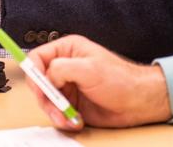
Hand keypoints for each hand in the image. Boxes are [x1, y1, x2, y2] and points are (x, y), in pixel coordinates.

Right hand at [26, 35, 172, 129]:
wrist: (138, 102)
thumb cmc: (121, 79)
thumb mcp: (89, 69)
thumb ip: (62, 69)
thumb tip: (47, 77)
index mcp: (68, 50)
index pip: (37, 58)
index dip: (33, 72)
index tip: (39, 87)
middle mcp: (65, 67)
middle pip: (38, 82)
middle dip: (45, 98)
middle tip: (56, 108)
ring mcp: (68, 86)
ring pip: (46, 101)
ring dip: (55, 112)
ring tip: (70, 118)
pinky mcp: (72, 103)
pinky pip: (57, 113)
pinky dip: (63, 120)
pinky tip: (76, 120)